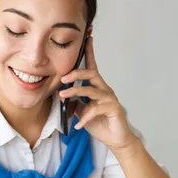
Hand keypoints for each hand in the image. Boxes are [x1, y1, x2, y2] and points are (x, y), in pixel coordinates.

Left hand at [59, 33, 136, 151]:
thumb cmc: (99, 123)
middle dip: (76, 73)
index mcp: (97, 87)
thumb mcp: (82, 112)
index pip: (92, 67)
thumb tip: (62, 96)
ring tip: (62, 96)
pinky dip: (84, 117)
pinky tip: (78, 125)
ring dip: (75, 92)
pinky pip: (96, 109)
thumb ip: (74, 102)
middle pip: (91, 74)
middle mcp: (104, 89)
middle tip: (62, 77)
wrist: (115, 139)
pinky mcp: (113, 109)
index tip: (86, 37)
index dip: (89, 52)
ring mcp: (110, 98)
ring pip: (91, 90)